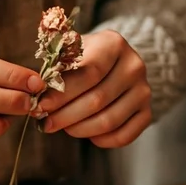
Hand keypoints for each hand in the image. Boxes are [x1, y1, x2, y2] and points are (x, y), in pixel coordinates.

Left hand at [36, 30, 151, 147]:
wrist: (115, 65)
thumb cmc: (83, 58)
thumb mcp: (69, 51)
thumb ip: (56, 67)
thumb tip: (37, 94)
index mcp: (114, 44)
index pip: (88, 73)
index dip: (62, 93)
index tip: (41, 105)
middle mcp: (134, 66)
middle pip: (97, 99)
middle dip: (66, 115)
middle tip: (46, 123)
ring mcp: (144, 91)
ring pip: (109, 121)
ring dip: (80, 129)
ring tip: (63, 128)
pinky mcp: (148, 112)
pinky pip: (124, 135)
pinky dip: (102, 140)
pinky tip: (87, 134)